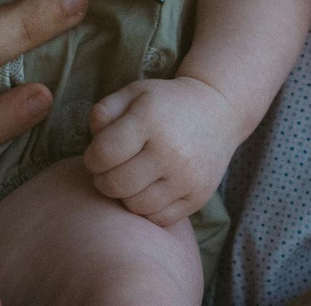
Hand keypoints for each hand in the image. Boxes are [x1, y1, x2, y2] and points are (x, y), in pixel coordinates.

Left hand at [81, 75, 242, 225]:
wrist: (218, 110)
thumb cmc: (166, 103)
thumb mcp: (134, 93)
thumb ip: (104, 111)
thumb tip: (93, 138)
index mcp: (150, 120)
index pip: (103, 154)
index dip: (92, 158)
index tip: (97, 155)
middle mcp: (170, 151)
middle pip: (116, 184)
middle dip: (104, 180)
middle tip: (110, 170)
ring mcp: (186, 177)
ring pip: (136, 206)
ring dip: (125, 196)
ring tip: (130, 179)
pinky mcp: (198, 197)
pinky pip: (159, 218)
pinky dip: (148, 209)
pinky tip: (149, 189)